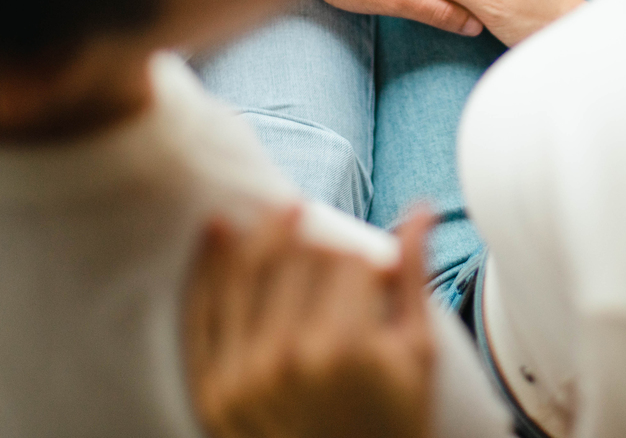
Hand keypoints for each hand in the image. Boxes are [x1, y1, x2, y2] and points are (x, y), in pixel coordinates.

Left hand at [184, 206, 435, 437]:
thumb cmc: (394, 430)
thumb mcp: (416, 357)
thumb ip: (413, 279)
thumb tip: (421, 211)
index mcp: (346, 346)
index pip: (346, 261)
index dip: (365, 256)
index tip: (376, 269)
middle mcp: (286, 356)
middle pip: (297, 260)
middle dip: (319, 243)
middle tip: (332, 246)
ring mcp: (241, 374)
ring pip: (247, 273)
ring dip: (262, 233)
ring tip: (279, 209)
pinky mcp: (211, 391)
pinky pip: (204, 314)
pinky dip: (206, 267)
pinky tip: (217, 229)